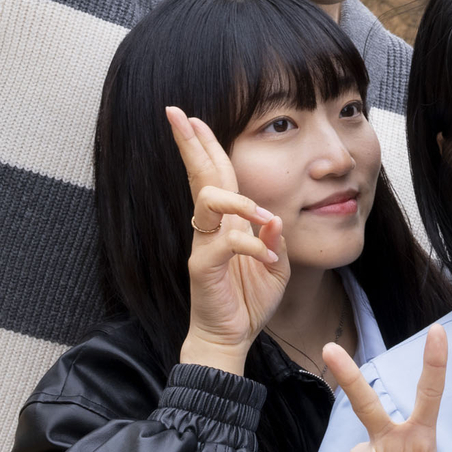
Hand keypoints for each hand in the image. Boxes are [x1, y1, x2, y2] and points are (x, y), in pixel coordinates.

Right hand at [168, 107, 287, 375]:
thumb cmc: (249, 301)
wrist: (232, 338)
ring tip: (265, 218)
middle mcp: (209, 228)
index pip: (215, 175)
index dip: (205, 145)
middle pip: (199, 175)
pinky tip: (269, 257)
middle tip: (175, 113)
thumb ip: (275, 238)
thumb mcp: (276, 265)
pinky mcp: (203, 268)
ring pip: (208, 200)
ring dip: (241, 202)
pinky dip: (253, 246)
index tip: (192, 117)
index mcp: (225, 222)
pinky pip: (226, 244)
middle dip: (189, 142)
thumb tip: (275, 216)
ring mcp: (203, 245)